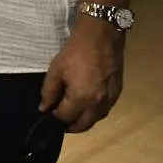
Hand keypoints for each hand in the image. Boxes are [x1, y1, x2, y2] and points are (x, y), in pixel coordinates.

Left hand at [39, 18, 124, 132]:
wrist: (101, 36)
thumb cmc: (75, 52)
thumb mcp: (55, 70)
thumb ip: (48, 92)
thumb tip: (44, 108)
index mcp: (81, 98)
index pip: (65, 117)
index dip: (54, 117)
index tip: (48, 113)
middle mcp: (98, 103)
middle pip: (83, 125)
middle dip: (70, 126)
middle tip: (60, 122)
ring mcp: (110, 99)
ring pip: (96, 119)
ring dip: (84, 121)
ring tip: (73, 115)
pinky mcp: (118, 92)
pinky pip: (105, 110)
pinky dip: (95, 113)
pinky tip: (88, 106)